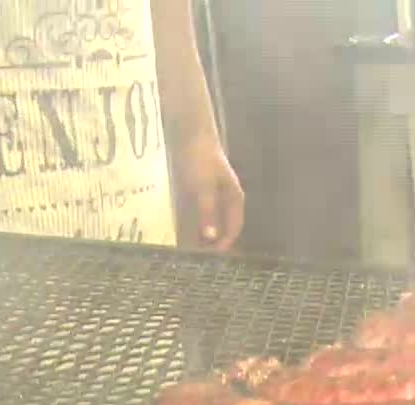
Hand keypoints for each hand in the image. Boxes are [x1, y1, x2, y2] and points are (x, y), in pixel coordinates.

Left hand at [170, 135, 244, 250]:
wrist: (189, 133)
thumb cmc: (200, 159)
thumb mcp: (204, 187)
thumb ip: (207, 213)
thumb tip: (210, 238)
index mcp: (234, 198)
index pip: (234, 228)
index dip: (225, 244)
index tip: (213, 258)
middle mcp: (225, 200)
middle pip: (221, 227)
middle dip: (212, 244)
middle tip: (199, 260)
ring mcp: (211, 196)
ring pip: (208, 222)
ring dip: (200, 236)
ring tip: (189, 252)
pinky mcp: (197, 192)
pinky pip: (196, 214)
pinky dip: (191, 225)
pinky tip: (180, 234)